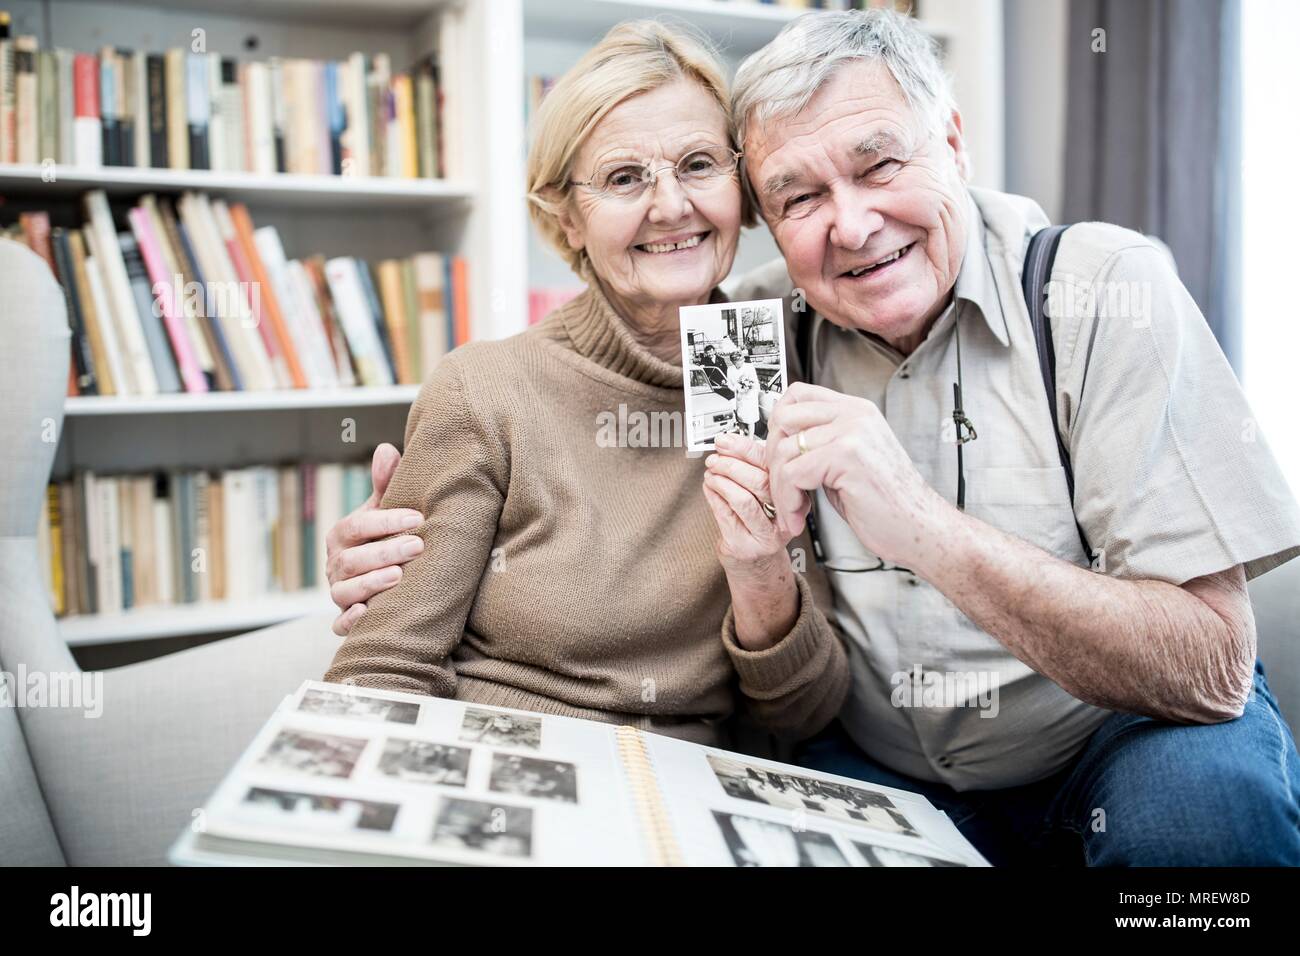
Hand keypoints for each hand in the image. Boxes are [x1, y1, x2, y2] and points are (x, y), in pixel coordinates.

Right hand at [325, 443, 423, 635]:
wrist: (387, 579)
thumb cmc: (387, 538)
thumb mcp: (386, 510)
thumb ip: (386, 483)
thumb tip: (386, 448)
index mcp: (342, 536)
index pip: (356, 527)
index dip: (384, 522)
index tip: (416, 517)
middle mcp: (336, 565)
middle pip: (352, 561)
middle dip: (384, 552)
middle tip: (417, 545)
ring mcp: (339, 594)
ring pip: (345, 592)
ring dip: (371, 584)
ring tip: (399, 577)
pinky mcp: (345, 620)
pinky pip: (341, 626)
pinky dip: (351, 622)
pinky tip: (369, 614)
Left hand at [703, 432, 792, 577]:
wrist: (757, 563)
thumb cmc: (760, 524)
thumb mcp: (766, 495)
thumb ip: (754, 469)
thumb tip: (729, 442)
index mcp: (794, 497)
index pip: (772, 466)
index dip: (746, 449)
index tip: (727, 441)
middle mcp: (784, 516)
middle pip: (759, 482)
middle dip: (731, 465)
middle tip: (715, 458)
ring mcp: (765, 534)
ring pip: (742, 499)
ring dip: (721, 481)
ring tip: (711, 473)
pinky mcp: (744, 545)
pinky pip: (725, 515)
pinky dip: (713, 496)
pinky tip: (709, 487)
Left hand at [764, 382, 950, 567]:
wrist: (921, 529)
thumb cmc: (888, 504)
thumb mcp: (851, 461)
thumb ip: (822, 443)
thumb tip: (782, 439)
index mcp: (856, 411)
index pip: (797, 394)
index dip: (777, 425)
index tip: (778, 456)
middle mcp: (854, 415)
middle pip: (783, 417)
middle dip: (772, 458)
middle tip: (782, 488)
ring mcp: (852, 432)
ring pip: (784, 451)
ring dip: (780, 489)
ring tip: (793, 510)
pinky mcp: (847, 456)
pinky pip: (792, 474)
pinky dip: (788, 501)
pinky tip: (800, 516)